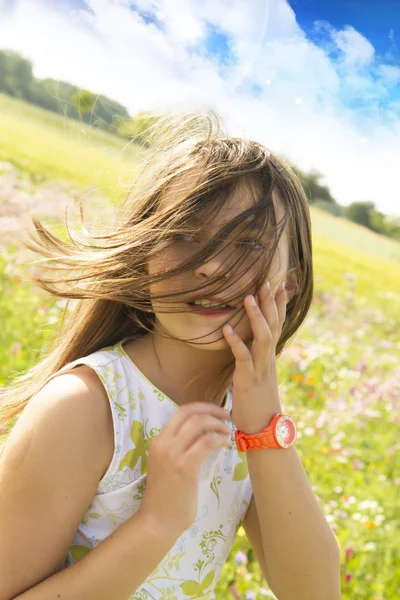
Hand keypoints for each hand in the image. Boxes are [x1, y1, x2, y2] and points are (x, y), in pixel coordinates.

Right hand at [140, 402, 231, 535]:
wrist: (157, 521)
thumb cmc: (166, 497)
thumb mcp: (168, 465)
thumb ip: (180, 449)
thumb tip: (205, 436)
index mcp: (158, 441)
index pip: (181, 412)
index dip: (202, 407)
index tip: (216, 411)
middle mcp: (163, 443)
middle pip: (191, 413)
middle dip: (212, 411)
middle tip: (227, 417)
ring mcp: (173, 454)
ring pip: (200, 424)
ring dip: (218, 425)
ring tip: (228, 432)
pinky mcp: (185, 467)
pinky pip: (207, 442)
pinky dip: (220, 440)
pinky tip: (226, 445)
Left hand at [222, 280, 287, 434]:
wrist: (263, 428)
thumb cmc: (258, 401)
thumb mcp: (260, 374)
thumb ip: (258, 356)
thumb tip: (254, 342)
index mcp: (270, 355)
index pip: (277, 324)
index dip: (279, 305)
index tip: (280, 285)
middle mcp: (268, 358)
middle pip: (273, 325)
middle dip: (271, 303)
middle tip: (268, 281)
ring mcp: (260, 368)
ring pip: (262, 338)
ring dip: (256, 317)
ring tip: (248, 298)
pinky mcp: (248, 379)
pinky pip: (243, 358)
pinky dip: (236, 343)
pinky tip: (227, 330)